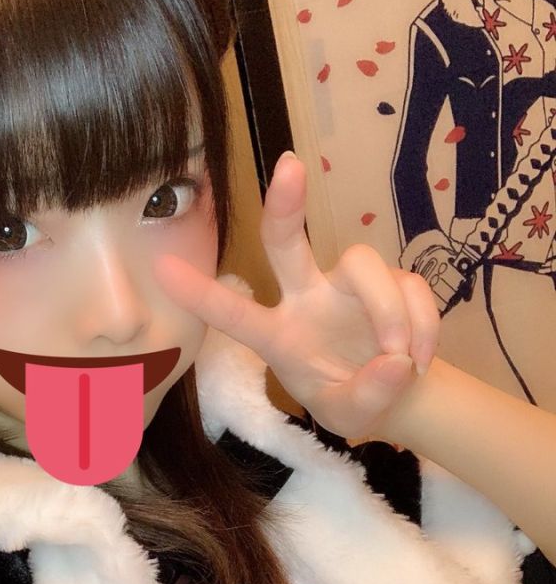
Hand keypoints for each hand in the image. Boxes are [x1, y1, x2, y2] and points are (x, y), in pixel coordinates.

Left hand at [154, 151, 439, 438]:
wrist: (399, 397)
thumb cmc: (352, 400)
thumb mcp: (350, 417)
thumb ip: (367, 396)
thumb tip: (395, 362)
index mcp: (278, 337)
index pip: (234, 313)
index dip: (201, 293)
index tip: (162, 266)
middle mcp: (306, 298)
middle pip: (285, 242)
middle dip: (284, 205)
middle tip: (289, 166)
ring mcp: (347, 286)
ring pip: (363, 264)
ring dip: (389, 314)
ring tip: (403, 362)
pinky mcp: (392, 281)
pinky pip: (409, 286)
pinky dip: (422, 325)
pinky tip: (420, 361)